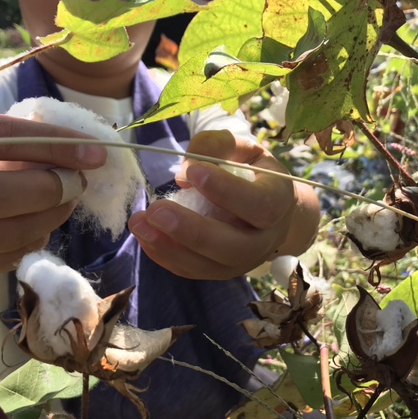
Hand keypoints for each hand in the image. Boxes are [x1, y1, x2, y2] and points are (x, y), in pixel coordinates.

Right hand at [0, 111, 106, 272]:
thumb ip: (29, 141)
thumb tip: (89, 153)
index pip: (2, 136)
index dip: (54, 145)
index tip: (95, 155)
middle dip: (49, 193)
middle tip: (76, 186)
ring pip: (1, 236)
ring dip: (47, 221)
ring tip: (63, 206)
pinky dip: (31, 244)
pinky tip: (39, 228)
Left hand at [128, 130, 304, 279]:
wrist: (268, 208)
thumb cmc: (253, 171)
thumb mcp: (242, 148)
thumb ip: (216, 147)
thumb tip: (184, 173)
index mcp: (278, 202)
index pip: (259, 205)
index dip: (226, 191)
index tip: (193, 172)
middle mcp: (265, 239)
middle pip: (233, 247)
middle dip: (192, 231)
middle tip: (156, 209)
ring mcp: (243, 261)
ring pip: (208, 266)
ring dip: (169, 247)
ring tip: (139, 223)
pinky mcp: (220, 271)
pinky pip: (192, 271)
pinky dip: (165, 256)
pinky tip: (145, 235)